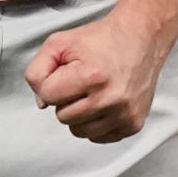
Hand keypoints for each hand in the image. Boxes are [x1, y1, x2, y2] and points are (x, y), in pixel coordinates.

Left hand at [24, 12, 167, 142]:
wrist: (139, 39)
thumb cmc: (100, 39)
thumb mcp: (60, 42)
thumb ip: (38, 70)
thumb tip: (41, 102)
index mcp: (90, 76)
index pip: (47, 96)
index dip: (49, 82)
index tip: (62, 72)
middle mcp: (109, 99)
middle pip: (62, 117)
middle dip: (65, 98)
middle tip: (78, 80)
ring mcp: (123, 115)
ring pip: (79, 131)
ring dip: (79, 113)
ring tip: (90, 91)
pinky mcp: (133, 125)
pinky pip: (99, 137)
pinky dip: (95, 123)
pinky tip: (102, 102)